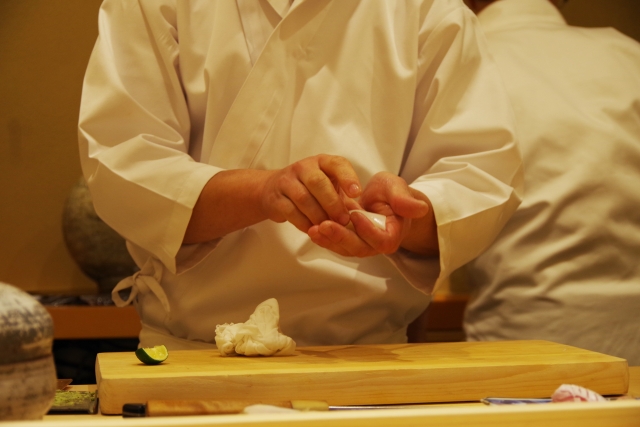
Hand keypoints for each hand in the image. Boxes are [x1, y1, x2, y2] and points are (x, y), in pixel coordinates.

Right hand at [260, 155, 360, 232]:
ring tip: (329, 227)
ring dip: (319, 216)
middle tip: (343, 220)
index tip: (357, 193)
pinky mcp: (276, 198)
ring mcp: (287, 181)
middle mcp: (304, 168)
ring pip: (304, 199)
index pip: (336, 164)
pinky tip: (314, 229)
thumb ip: (343, 194)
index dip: (348, 178)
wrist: (273, 189)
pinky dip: (305, 223)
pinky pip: (291, 212)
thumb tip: (363, 215)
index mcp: (322, 162)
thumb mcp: (328, 183)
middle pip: (318, 183)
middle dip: (333, 204)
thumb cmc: (310, 188)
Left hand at [308, 172, 433, 256]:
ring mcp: (361, 245)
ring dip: (328, 240)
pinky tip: (312, 228)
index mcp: (393, 234)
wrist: (381, 200)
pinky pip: (336, 244)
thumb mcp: (396, 188)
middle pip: (359, 248)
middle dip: (341, 237)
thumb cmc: (391, 193)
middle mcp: (377, 244)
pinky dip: (324, 238)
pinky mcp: (348, 242)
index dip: (368, 230)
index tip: (356, 214)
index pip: (381, 240)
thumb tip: (419, 208)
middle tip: (324, 225)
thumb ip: (404, 199)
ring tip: (313, 228)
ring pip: (345, 248)